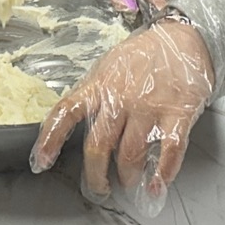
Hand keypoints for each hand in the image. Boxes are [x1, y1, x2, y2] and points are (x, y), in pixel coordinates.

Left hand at [31, 20, 214, 217]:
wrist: (184, 38)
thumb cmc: (145, 55)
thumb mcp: (110, 66)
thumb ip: (94, 94)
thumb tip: (75, 123)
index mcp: (100, 85)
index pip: (66, 112)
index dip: (50, 139)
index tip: (41, 162)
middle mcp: (121, 98)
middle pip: (98, 145)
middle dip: (96, 175)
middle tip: (99, 186)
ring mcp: (150, 107)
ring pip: (131, 154)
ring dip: (127, 176)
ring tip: (129, 181)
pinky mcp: (178, 114)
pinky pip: (169, 151)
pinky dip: (163, 174)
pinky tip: (157, 185)